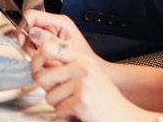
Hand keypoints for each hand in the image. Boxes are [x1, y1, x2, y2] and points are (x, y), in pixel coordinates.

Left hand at [27, 11, 144, 120]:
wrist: (126, 118)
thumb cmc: (105, 101)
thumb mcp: (88, 77)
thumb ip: (66, 70)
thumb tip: (37, 69)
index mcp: (83, 59)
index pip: (48, 47)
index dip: (36, 60)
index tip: (37, 70)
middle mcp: (83, 67)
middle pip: (42, 77)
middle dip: (49, 92)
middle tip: (65, 99)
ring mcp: (83, 83)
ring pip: (49, 97)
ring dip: (59, 107)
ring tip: (77, 107)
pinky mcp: (82, 100)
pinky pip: (59, 111)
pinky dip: (66, 117)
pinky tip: (81, 115)